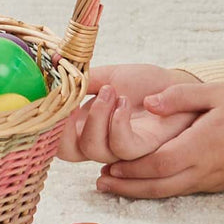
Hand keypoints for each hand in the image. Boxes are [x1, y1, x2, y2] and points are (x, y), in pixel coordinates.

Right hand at [57, 64, 201, 162]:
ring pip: (94, 150)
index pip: (56, 138)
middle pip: (67, 152)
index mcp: (84, 124)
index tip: (52, 101)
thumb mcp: (108, 75)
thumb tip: (57, 71)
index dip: (48, 126)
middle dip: (64, 130)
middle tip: (72, 105)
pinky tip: (122, 104)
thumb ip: (82, 80)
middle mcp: (98, 139)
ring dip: (98, 116)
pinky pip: (122, 147)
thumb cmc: (144, 83)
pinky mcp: (143, 148)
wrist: (175, 84)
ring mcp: (119, 148)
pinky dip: (117, 123)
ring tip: (111, 91)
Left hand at [96, 82, 223, 197]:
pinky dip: (160, 188)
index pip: (159, 164)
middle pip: (159, 185)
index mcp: (203, 146)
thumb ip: (180, 97)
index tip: (107, 165)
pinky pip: (184, 189)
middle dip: (128, 186)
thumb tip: (148, 102)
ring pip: (170, 191)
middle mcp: (205, 169)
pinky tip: (146, 182)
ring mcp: (213, 179)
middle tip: (100, 183)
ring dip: (140, 190)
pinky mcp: (219, 183)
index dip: (131, 168)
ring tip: (114, 186)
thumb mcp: (218, 92)